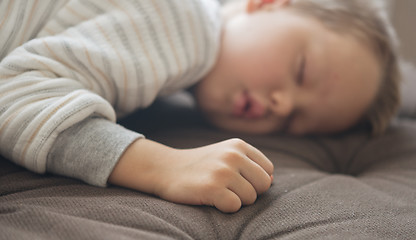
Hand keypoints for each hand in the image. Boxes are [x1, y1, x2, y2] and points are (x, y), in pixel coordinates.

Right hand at [109, 138, 273, 212]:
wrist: (165, 169)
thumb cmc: (200, 166)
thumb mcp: (225, 154)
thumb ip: (249, 164)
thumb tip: (272, 179)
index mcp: (239, 145)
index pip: (268, 170)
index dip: (255, 181)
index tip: (238, 181)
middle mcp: (233, 155)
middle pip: (263, 185)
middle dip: (249, 192)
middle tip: (228, 189)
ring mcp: (223, 171)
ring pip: (250, 198)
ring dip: (235, 200)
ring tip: (217, 191)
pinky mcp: (212, 188)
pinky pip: (235, 207)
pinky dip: (224, 208)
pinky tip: (210, 198)